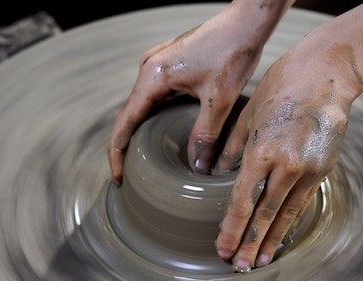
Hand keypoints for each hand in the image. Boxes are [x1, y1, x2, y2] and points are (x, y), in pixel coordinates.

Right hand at [108, 7, 269, 181]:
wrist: (246, 22)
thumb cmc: (232, 52)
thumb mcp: (219, 100)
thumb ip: (205, 134)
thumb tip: (196, 166)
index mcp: (153, 76)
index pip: (125, 121)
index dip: (117, 152)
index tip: (117, 176)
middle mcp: (149, 68)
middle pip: (129, 114)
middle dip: (125, 145)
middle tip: (126, 174)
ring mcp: (158, 64)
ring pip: (143, 105)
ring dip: (139, 130)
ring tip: (139, 159)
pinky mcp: (171, 64)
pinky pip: (155, 95)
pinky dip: (154, 116)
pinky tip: (160, 133)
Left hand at [213, 40, 359, 271]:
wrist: (326, 73)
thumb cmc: (281, 86)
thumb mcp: (248, 114)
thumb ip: (233, 148)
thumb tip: (221, 172)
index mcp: (261, 152)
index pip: (242, 202)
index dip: (231, 228)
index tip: (221, 247)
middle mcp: (285, 166)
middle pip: (263, 215)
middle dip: (248, 243)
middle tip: (237, 266)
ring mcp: (308, 169)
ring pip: (285, 214)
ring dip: (271, 240)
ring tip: (259, 260)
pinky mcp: (323, 168)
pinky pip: (303, 201)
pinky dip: (290, 220)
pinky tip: (281, 234)